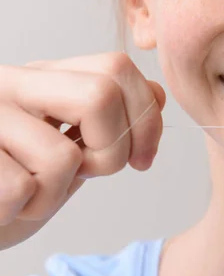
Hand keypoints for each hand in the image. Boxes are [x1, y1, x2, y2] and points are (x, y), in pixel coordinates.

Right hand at [0, 52, 165, 248]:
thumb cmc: (16, 181)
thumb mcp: (71, 147)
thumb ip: (109, 121)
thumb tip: (157, 93)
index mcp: (42, 79)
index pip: (116, 67)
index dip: (145, 116)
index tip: (142, 158)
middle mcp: (11, 85)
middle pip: (101, 94)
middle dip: (114, 150)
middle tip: (91, 173)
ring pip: (64, 154)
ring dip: (56, 193)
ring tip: (31, 192)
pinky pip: (24, 188)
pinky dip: (27, 207)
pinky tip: (6, 202)